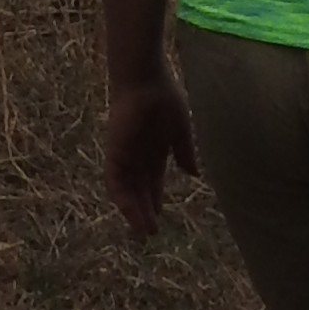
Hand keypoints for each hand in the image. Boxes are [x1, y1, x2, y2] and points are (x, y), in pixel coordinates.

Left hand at [103, 74, 199, 235]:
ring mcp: (124, 152)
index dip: (155, 197)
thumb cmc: (164, 97)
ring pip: (126, 189)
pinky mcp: (115, 150)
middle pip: (139, 188)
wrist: (145, 78)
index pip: (152, 179)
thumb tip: (193, 174)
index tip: (159, 215)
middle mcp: (136, 154)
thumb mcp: (180, 129)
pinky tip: (132, 212)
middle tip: (151, 232)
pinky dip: (123, 197)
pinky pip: (115, 180)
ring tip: (144, 229)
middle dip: (144, 209)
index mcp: (153, 147)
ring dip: (134, 209)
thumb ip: (184, 152)